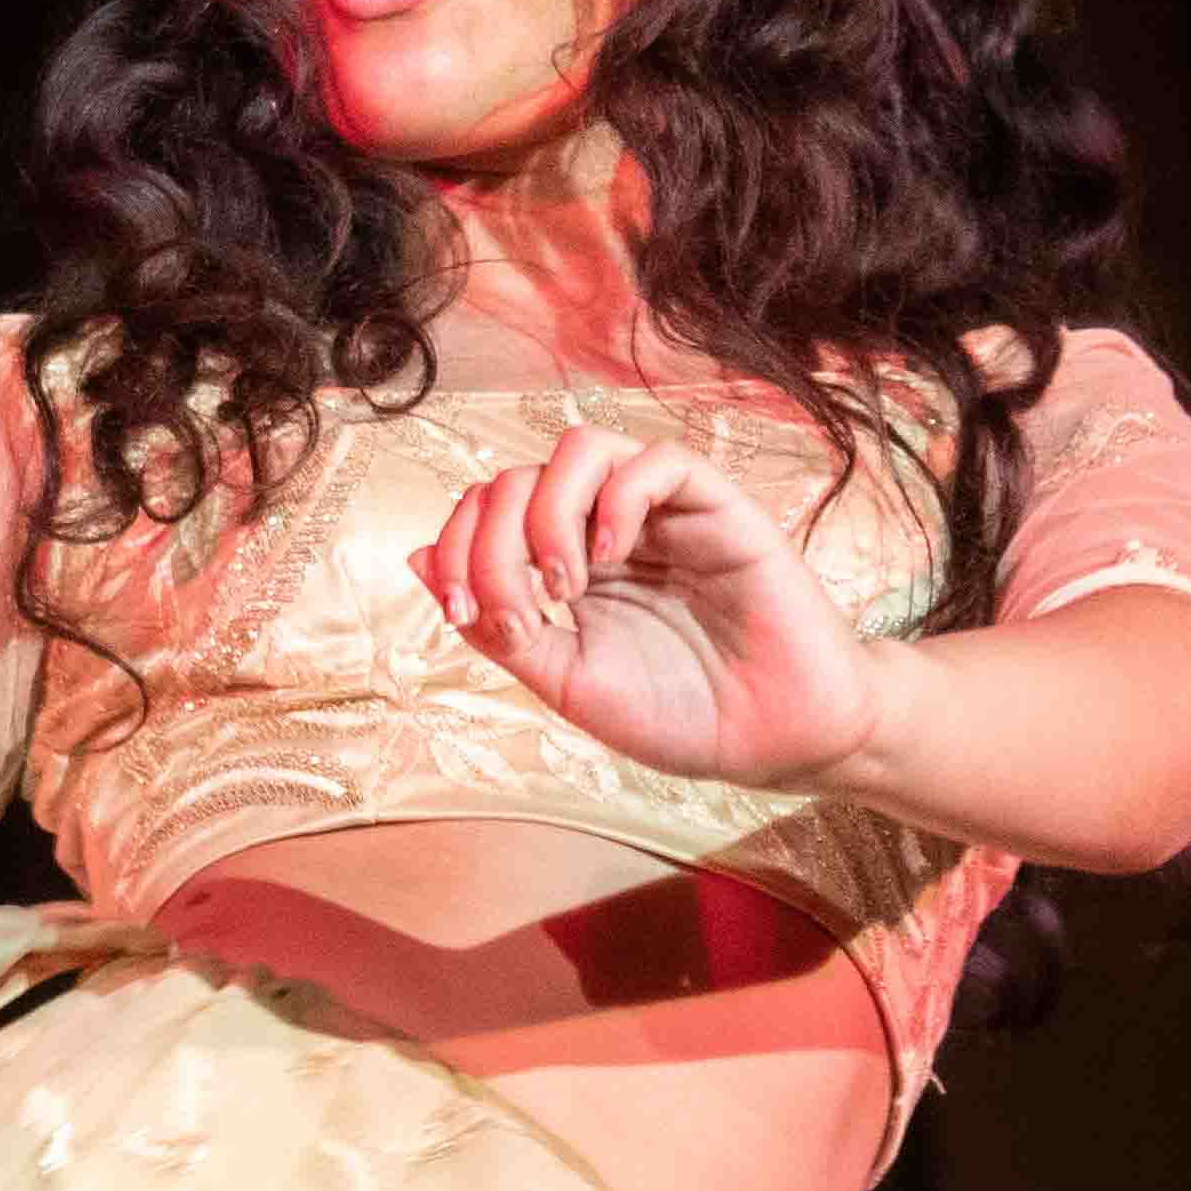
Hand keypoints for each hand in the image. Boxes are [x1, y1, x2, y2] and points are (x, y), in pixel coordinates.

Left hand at [410, 419, 889, 790]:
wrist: (775, 742)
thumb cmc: (680, 715)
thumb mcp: (565, 680)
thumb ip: (496, 624)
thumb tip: (415, 559)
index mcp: (565, 565)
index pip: (485, 511)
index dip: (453, 549)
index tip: (459, 613)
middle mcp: (606, 528)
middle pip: (518, 476)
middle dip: (491, 540)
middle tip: (523, 611)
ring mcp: (662, 513)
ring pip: (580, 448)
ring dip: (548, 512)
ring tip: (567, 583)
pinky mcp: (719, 507)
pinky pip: (657, 461)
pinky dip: (617, 500)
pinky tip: (614, 559)